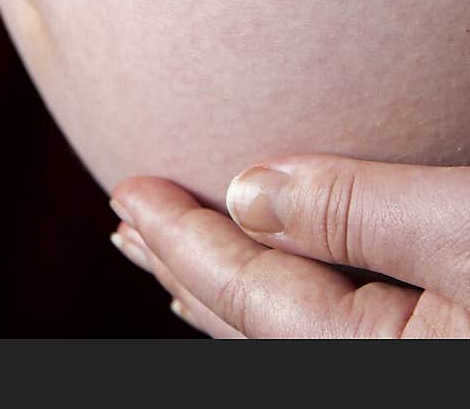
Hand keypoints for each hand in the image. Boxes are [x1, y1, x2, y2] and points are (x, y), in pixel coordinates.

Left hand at [109, 156, 469, 337]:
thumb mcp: (460, 224)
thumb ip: (355, 211)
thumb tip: (245, 192)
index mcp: (373, 355)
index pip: (246, 290)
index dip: (181, 236)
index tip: (126, 191)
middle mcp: (382, 371)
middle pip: (254, 321)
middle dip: (186, 267)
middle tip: (125, 228)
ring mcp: (411, 365)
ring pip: (287, 330)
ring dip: (227, 288)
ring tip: (176, 262)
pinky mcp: (442, 347)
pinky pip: (331, 327)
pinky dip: (283, 298)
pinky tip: (282, 283)